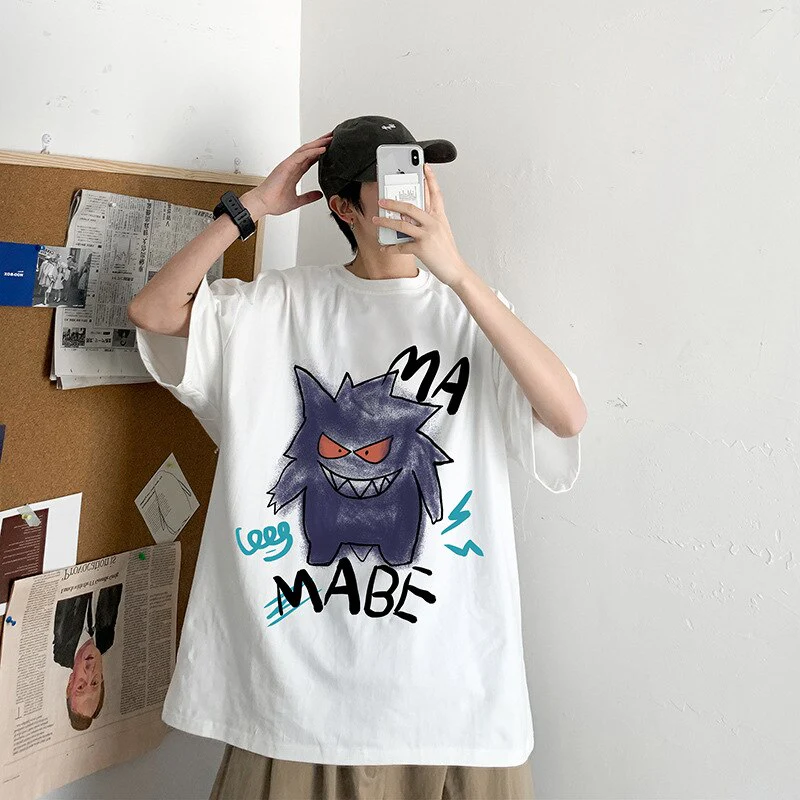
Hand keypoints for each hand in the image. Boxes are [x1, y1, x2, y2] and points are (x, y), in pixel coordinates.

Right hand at [242, 131, 333, 218]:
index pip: (310, 159)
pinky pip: (302, 156)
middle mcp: (292, 166)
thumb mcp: (297, 201)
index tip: (330, 148)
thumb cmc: (274, 202)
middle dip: (321, 143)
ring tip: (330, 138)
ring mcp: (289, 164)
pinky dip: (313, 152)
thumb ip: (308, 197)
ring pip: (306, 150)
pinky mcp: (286, 165)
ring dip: (319, 144)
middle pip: (309, 151)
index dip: (320, 153)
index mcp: (294, 172)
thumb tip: (319, 195)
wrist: (263, 204)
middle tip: (333, 137)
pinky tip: (322, 149)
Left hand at [371, 163, 468, 287]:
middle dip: (393, 202)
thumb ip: (429, 221)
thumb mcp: (442, 231)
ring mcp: (427, 234)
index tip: (424, 166)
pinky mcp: (422, 248)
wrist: (455, 269)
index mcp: (439, 217)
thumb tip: (411, 216)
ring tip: (377, 220)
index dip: (430, 178)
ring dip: (386, 221)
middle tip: (382, 200)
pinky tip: (385, 248)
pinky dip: (391, 247)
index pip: (435, 193)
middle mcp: (434, 223)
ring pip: (402, 224)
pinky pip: (401, 246)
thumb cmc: (447, 252)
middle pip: (411, 206)